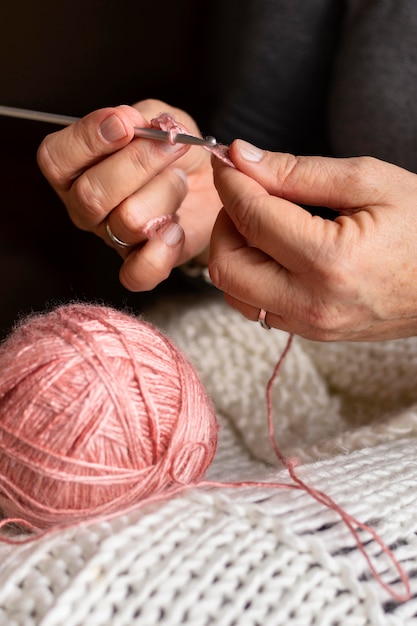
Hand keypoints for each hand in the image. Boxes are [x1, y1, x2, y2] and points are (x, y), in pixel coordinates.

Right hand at [37, 100, 221, 290]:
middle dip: (139, 163)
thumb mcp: (160, 118)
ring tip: (179, 181)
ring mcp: (110, 238)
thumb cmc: (176, 152)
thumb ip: (143, 116)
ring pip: (126, 221)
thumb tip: (133, 123)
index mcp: (75, 169)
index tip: (127, 122)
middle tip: (170, 146)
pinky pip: (137, 273)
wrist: (210, 185)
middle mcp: (85, 206)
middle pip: (91, 194)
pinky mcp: (139, 265)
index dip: (89, 138)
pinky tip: (177, 227)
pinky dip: (162, 250)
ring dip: (165, 194)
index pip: (56, 158)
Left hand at [209, 140, 416, 340]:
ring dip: (235, 252)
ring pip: (234, 291)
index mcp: (330, 260)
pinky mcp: (312, 333)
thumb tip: (243, 158)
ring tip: (263, 224)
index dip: (232, 184)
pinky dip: (251, 276)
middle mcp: (313, 303)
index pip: (252, 218)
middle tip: (248, 196)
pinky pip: (256, 307)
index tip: (228, 163)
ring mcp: (311, 325)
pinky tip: (276, 253)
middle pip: (226, 265)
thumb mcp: (368, 182)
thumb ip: (298, 171)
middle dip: (225, 223)